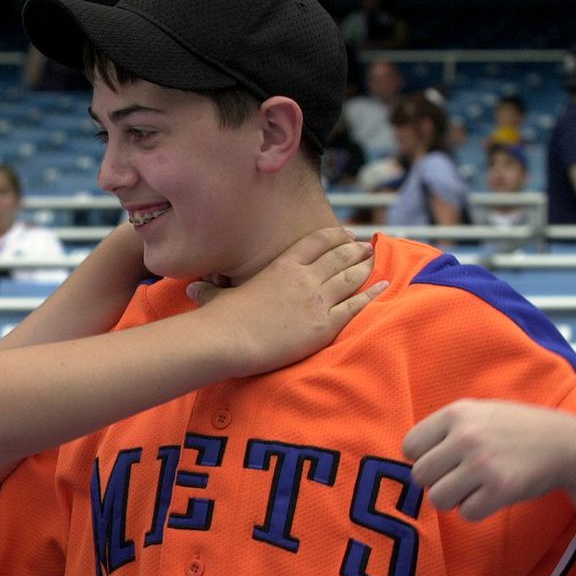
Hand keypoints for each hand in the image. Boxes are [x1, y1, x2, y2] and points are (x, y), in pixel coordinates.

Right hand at [193, 226, 384, 377]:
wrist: (230, 340)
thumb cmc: (220, 320)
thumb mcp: (216, 299)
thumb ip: (211, 293)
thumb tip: (192, 292)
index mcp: (281, 266)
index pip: (315, 243)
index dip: (333, 237)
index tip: (344, 235)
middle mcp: (304, 278)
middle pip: (339, 257)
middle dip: (355, 250)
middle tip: (366, 247)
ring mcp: (317, 301)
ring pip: (351, 277)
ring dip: (365, 267)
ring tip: (374, 261)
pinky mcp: (324, 325)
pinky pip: (356, 306)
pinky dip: (372, 294)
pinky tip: (383, 286)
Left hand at [403, 399, 575, 519]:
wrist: (566, 443)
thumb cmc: (513, 429)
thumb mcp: (476, 413)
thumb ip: (442, 430)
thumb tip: (408, 457)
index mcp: (455, 414)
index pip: (409, 447)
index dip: (423, 458)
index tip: (443, 460)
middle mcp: (466, 436)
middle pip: (420, 476)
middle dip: (437, 481)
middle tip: (460, 477)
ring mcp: (483, 464)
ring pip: (439, 499)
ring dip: (455, 499)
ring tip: (475, 486)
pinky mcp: (501, 489)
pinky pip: (467, 514)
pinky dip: (477, 510)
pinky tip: (493, 495)